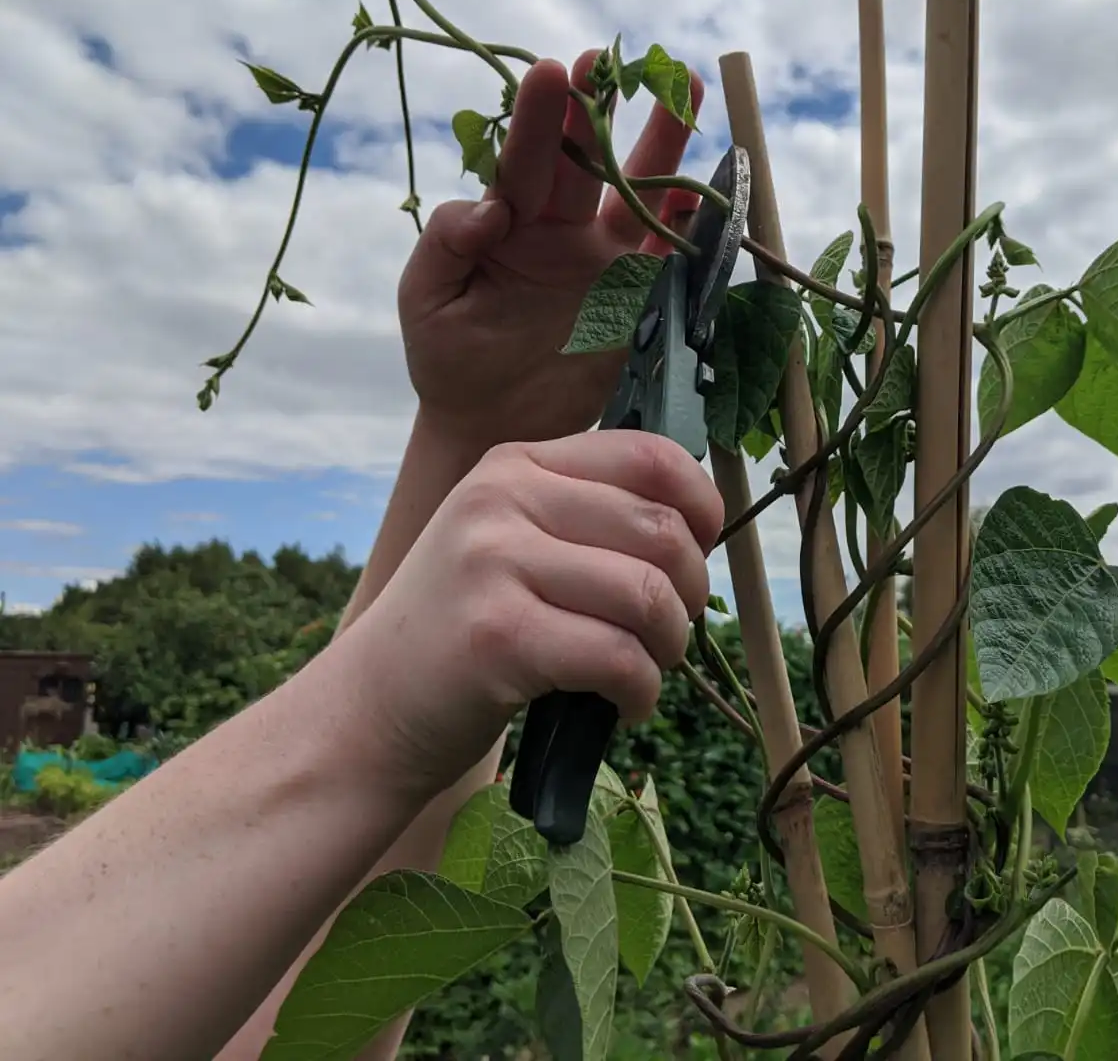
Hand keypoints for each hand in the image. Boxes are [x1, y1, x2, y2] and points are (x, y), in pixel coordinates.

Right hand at [327, 431, 723, 798]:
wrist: (370, 707)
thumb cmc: (464, 629)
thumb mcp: (512, 542)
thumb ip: (588, 517)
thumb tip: (702, 523)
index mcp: (518, 465)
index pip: (648, 455)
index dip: (700, 506)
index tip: (701, 552)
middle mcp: (503, 499)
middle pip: (660, 529)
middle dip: (689, 591)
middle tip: (668, 630)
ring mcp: (494, 562)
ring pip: (646, 594)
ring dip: (668, 646)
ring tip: (647, 669)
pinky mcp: (497, 635)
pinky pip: (618, 656)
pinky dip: (641, 691)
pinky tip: (625, 704)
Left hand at [398, 51, 704, 449]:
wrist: (495, 423)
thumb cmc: (449, 357)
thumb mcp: (426, 299)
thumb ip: (445, 244)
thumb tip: (491, 209)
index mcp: (508, 219)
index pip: (525, 158)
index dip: (539, 117)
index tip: (553, 71)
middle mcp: (561, 226)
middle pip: (588, 159)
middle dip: (602, 108)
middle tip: (613, 60)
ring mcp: (605, 258)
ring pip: (638, 191)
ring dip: (663, 144)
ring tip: (687, 90)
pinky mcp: (639, 296)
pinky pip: (671, 252)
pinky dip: (691, 221)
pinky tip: (706, 188)